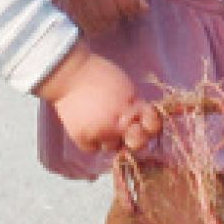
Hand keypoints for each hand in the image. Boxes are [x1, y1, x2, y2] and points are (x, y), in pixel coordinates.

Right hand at [38, 45, 159, 152]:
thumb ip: (136, 105)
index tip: (143, 122)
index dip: (151, 126)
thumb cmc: (100, 75)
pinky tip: (90, 128)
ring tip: (101, 123)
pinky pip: (93, 149)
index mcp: (132, 108)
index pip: (153, 127)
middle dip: (135, 138)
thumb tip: (143, 122)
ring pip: (113, 148)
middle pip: (137, 144)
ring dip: (111, 139)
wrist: (70, 75)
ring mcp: (99, 134)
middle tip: (126, 130)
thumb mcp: (127, 87)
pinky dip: (93, 141)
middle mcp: (118, 125)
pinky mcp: (82, 139)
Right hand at [56, 0, 146, 35]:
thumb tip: (142, 10)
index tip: (132, 11)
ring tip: (109, 22)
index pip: (127, 4)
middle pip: (110, 14)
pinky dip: (88, 24)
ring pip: (95, 19)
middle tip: (120, 16)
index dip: (132, 12)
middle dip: (118, 20)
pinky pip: (79, 16)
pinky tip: (95, 22)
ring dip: (105, 25)